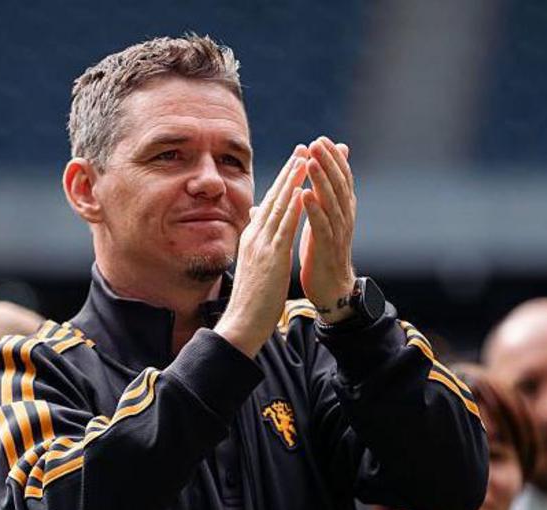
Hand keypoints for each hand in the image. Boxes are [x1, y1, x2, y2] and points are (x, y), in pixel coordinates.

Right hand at [215, 146, 308, 357]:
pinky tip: (302, 191)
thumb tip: (257, 221)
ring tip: (305, 160)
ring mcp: (262, 245)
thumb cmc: (250, 299)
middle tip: (302, 149)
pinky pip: (284, 228)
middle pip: (274, 198)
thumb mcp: (252, 264)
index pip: (269, 203)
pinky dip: (294, 207)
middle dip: (289, 172)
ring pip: (280, 207)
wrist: (241, 322)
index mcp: (251, 238)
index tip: (295, 161)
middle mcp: (255, 237)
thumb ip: (255, 241)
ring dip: (293, 182)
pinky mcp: (271, 257)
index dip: (283, 181)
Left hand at [300, 137, 356, 323]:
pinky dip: (315, 209)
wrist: (331, 287)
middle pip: (339, 184)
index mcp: (343, 209)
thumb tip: (317, 176)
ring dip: (322, 180)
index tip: (321, 139)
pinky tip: (306, 196)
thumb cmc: (323, 251)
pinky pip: (322, 226)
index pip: (341, 178)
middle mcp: (344, 217)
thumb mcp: (324, 220)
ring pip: (332, 201)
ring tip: (312, 161)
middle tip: (317, 142)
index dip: (333, 158)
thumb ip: (322, 196)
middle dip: (328, 162)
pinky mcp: (328, 247)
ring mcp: (338, 232)